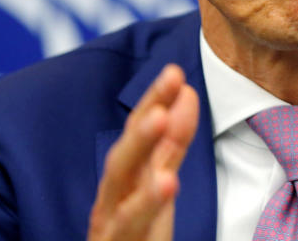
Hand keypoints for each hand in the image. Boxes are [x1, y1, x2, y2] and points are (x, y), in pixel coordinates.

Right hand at [88, 64, 198, 240]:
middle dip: (145, 118)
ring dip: (139, 150)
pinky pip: (128, 227)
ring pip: (118, 188)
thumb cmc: (136, 231)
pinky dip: (145, 205)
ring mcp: (111, 227)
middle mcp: (113, 199)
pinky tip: (166, 183)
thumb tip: (186, 93)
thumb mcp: (157, 184)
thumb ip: (171, 145)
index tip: (175, 73)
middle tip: (170, 82)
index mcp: (125, 179)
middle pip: (124, 157)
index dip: (154, 101)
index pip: (137, 134)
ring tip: (159, 118)